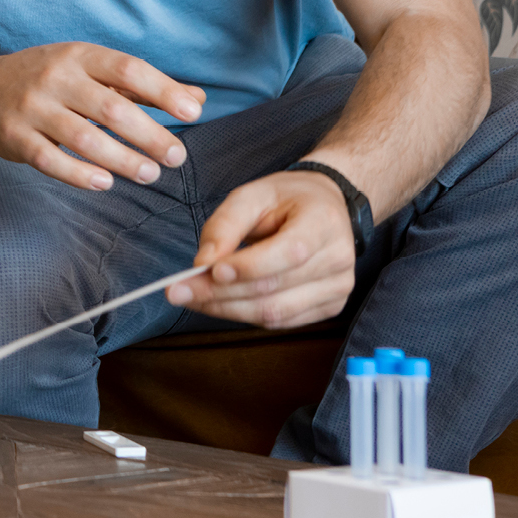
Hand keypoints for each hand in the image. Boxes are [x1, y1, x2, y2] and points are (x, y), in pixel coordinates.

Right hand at [0, 43, 205, 188]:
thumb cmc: (53, 81)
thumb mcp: (92, 70)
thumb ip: (142, 86)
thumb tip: (197, 99)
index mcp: (80, 56)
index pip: (128, 69)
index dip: (163, 91)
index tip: (193, 113)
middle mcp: (55, 78)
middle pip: (111, 108)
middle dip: (149, 135)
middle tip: (176, 157)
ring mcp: (31, 108)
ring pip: (84, 138)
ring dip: (122, 160)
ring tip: (149, 175)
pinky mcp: (14, 137)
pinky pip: (51, 161)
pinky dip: (80, 175)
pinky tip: (106, 183)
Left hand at [167, 170, 357, 327]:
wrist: (325, 208)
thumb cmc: (286, 199)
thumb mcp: (251, 196)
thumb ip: (225, 225)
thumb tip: (203, 263)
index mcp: (324, 222)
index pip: (289, 253)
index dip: (248, 267)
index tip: (207, 271)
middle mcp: (338, 259)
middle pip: (274, 288)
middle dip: (220, 294)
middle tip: (178, 292)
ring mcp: (338, 288)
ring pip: (274, 312)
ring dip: (227, 309)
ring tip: (192, 298)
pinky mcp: (329, 307)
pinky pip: (280, 321)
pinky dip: (244, 314)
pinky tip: (220, 302)